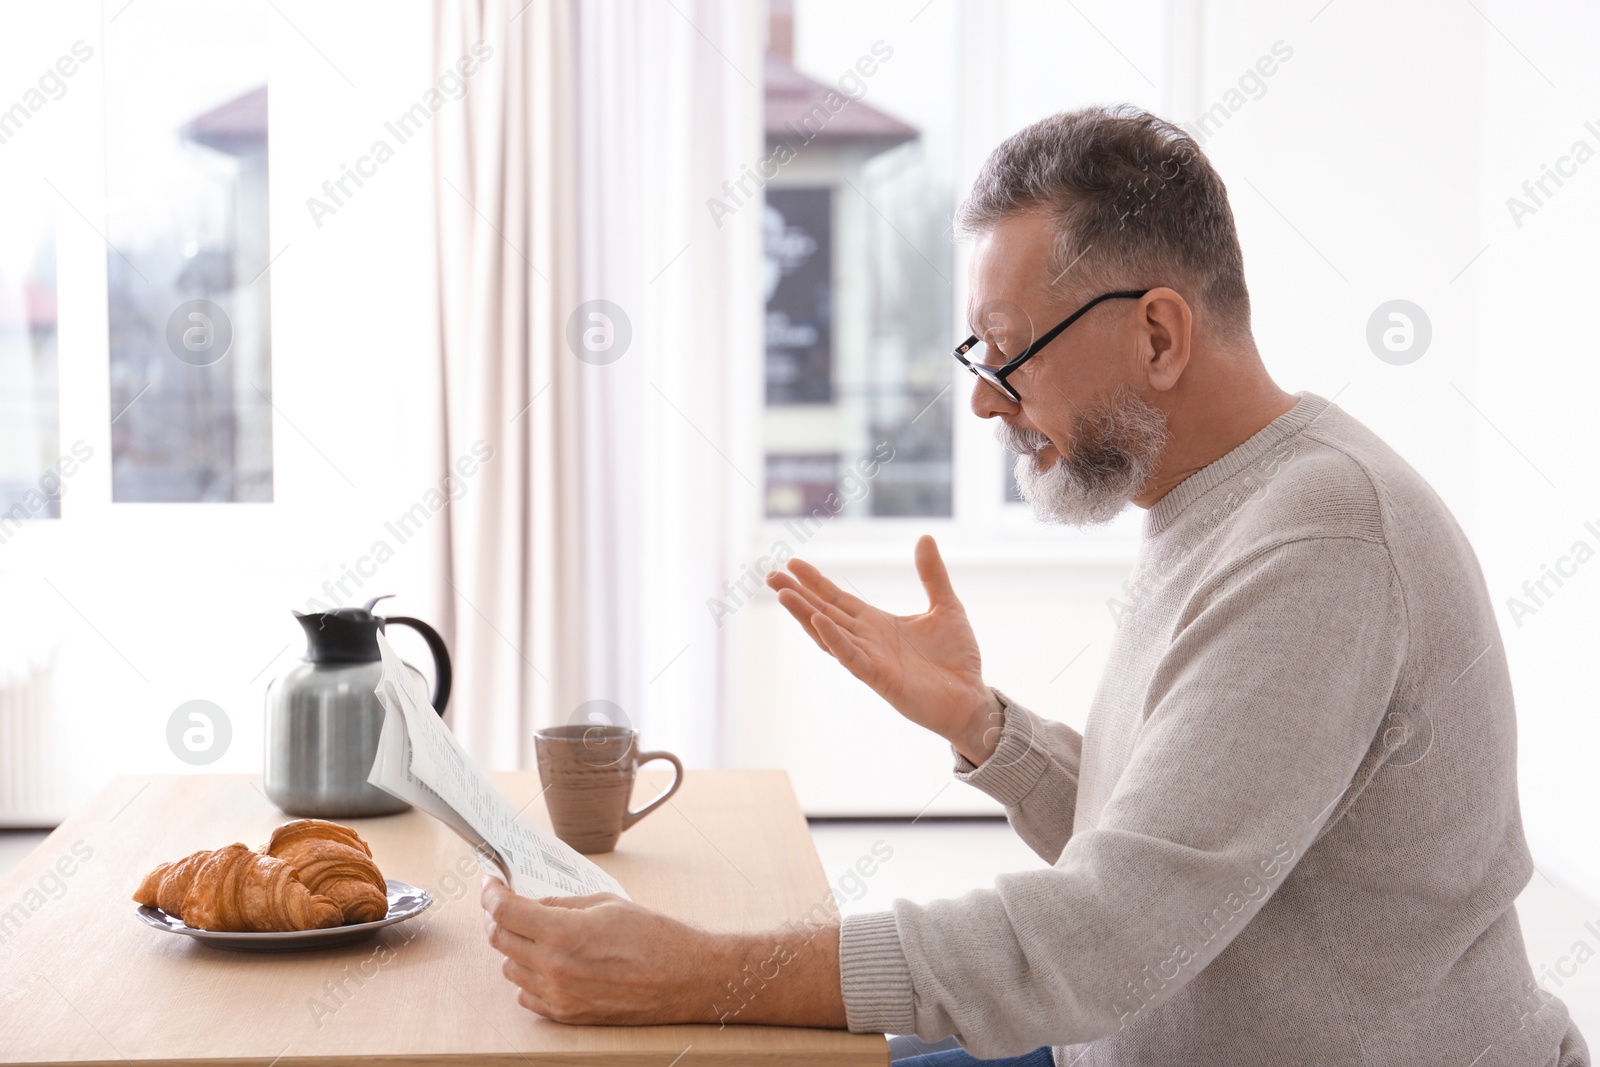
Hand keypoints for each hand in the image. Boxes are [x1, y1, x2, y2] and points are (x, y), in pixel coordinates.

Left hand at [481, 880, 718, 1024]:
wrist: (685, 979)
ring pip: (510, 969)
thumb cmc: (655, 938)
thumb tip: (533, 903)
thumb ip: (563, 904)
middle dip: (497, 917)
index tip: (491, 884)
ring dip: (515, 948)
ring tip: (536, 934)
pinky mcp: (568, 1015)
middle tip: (506, 904)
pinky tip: (548, 964)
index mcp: (564, 933)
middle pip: (499, 940)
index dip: (491, 894)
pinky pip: (527, 996)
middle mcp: (555, 968)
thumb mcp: (607, 904)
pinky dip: (529, 978)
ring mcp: (559, 996)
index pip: (505, 912)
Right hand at [765, 534, 1001, 762]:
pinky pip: (852, 657)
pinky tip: (819, 621)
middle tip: (771, 576)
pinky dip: (835, 640)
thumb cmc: (957, 658)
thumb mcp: (946, 606)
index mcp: (877, 623)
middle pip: (824, 613)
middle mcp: (867, 640)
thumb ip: (932, 574)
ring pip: (829, 634)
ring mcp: (870, 660)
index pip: (838, 598)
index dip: (815, 581)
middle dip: (798, 595)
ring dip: (806, 615)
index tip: (792, 563)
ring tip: (784, 594)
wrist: (971, 698)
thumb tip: (925, 537)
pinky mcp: (881, 678)